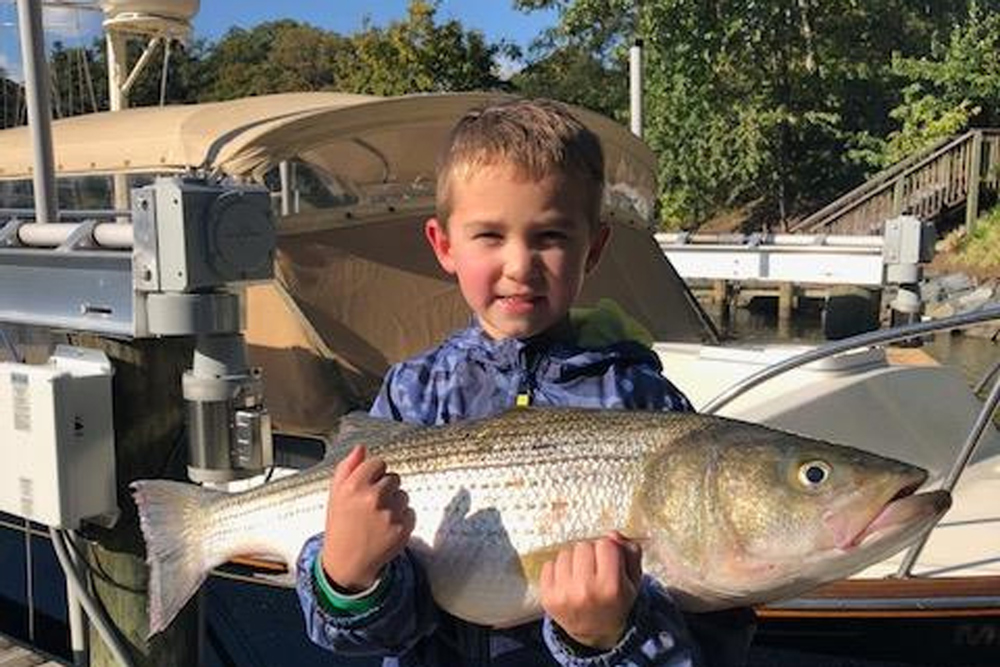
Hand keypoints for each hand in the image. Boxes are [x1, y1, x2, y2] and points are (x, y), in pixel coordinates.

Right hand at [320, 446, 415, 591]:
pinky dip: (402, 519)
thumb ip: (347, 467)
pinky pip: (410, 512)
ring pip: (403, 495)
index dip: (373, 474)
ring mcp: (389, 514)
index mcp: (353, 486)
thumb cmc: (341, 524)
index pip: (378, 462)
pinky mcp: (402, 529)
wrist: (346, 562)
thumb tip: (362, 447)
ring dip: (394, 503)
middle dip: (385, 488)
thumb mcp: (335, 494)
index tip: (366, 487)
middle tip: (371, 506)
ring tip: (378, 519)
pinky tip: (386, 529)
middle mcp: (372, 498)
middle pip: (394, 478)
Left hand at [539, 531, 642, 649]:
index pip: (606, 544)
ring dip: (573, 560)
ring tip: (581, 576)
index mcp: (612, 587)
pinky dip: (558, 570)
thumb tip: (612, 535)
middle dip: (590, 553)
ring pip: (565, 553)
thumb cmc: (616, 602)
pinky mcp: (547, 597)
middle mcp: (586, 591)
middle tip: (595, 569)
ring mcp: (564, 595)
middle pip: (583, 546)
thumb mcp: (633, 581)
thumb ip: (630, 554)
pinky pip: (549, 565)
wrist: (596, 632)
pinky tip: (568, 582)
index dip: (609, 550)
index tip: (610, 561)